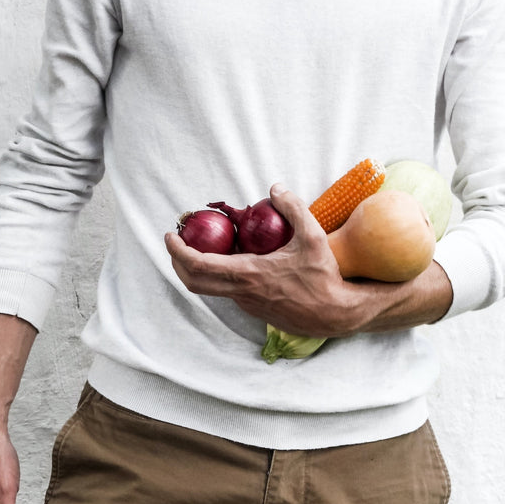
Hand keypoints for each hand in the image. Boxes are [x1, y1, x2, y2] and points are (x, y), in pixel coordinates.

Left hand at [165, 184, 365, 337]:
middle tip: (177, 241)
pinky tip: (232, 256)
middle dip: (178, 261)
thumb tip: (275, 188)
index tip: (170, 236)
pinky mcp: (253, 308)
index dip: (178, 251)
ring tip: (202, 245)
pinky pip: (227, 289)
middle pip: (193, 281)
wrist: (334, 315)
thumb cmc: (324, 277)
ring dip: (198, 268)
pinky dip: (219, 273)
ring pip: (210, 287)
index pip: (198, 264)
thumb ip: (294, 208)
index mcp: (247, 274)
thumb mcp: (313, 237)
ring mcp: (245, 303)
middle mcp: (240, 292)